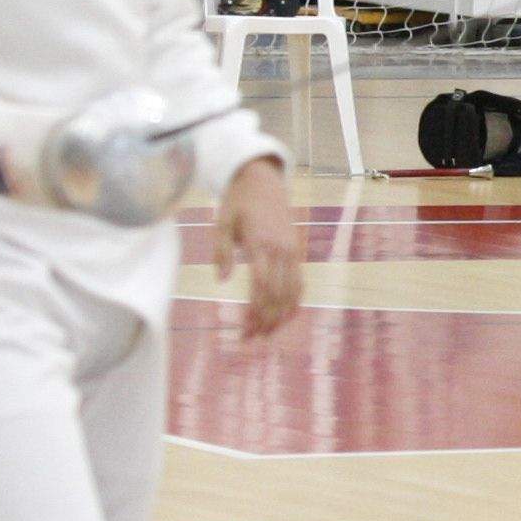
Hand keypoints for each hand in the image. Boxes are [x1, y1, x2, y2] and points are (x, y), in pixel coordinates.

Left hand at [216, 156, 304, 339]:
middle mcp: (281, 249)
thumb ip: (221, 251)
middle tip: (251, 339)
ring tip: (266, 334)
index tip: (245, 329)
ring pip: (292, 292)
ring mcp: (292, 251)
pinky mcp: (296, 252)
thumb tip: (221, 280)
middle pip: (278, 294)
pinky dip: (294, 302)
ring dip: (280, 316)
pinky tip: (285, 317)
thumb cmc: (238, 201)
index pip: (261, 286)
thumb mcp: (221, 222)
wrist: (264, 181)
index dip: (255, 311)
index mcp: (260, 243)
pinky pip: (299, 283)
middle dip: (266, 320)